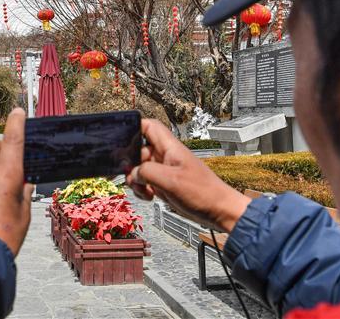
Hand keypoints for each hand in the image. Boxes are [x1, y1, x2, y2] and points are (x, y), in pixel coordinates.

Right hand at [126, 119, 250, 232]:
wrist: (219, 212)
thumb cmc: (203, 193)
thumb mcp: (170, 181)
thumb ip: (146, 172)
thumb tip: (133, 173)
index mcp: (170, 148)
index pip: (148, 126)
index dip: (134, 127)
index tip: (120, 139)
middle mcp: (166, 156)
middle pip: (139, 150)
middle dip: (132, 164)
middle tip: (131, 176)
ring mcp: (166, 170)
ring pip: (141, 168)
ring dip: (137, 180)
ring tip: (144, 190)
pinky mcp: (165, 183)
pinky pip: (146, 182)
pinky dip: (143, 189)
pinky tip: (149, 196)